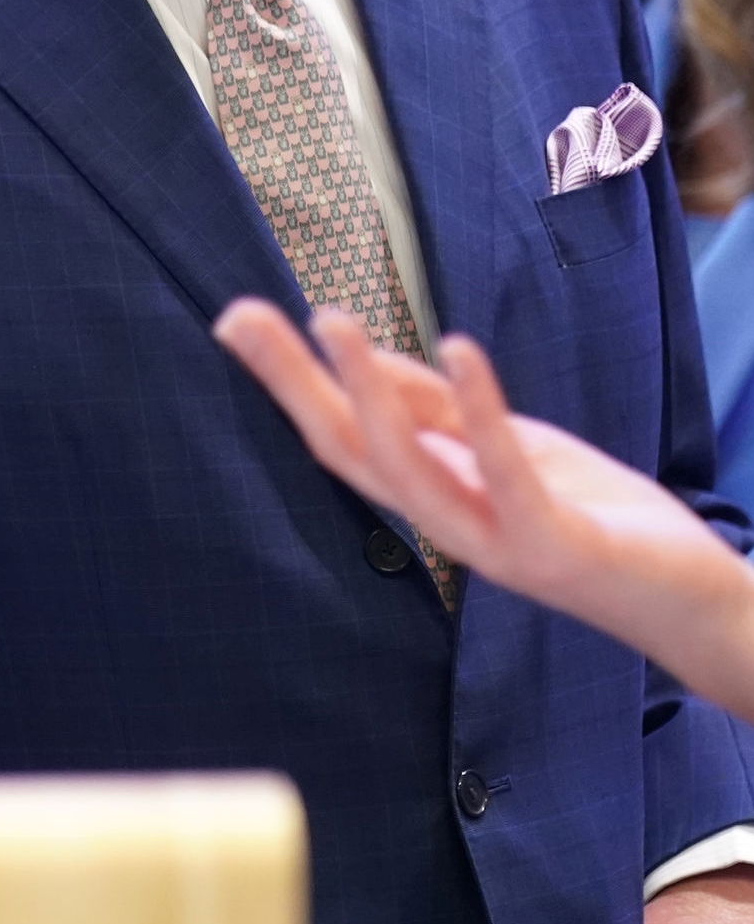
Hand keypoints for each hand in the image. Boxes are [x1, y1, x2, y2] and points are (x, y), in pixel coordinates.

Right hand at [212, 301, 753, 722]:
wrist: (687, 604)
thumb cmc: (594, 519)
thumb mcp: (511, 448)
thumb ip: (441, 413)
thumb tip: (361, 360)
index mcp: (428, 496)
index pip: (337, 435)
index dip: (285, 381)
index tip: (237, 322)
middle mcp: (441, 523)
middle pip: (347, 448)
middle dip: (292, 382)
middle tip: (240, 319)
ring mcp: (490, 539)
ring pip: (406, 464)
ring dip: (364, 390)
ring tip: (330, 322)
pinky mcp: (549, 542)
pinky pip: (504, 469)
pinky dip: (478, 410)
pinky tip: (459, 350)